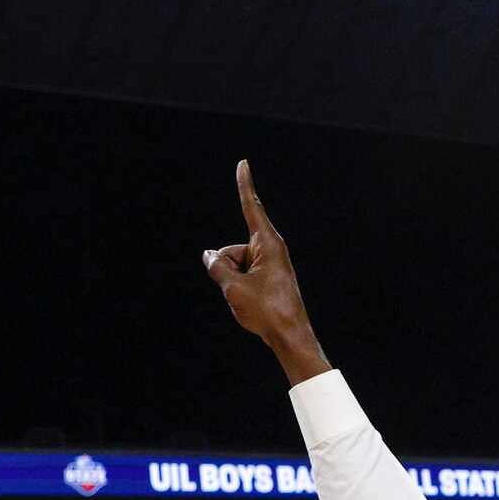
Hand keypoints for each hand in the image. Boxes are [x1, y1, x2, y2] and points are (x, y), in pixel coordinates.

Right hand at [202, 161, 329, 381]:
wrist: (290, 336)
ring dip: (232, 283)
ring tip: (251, 301)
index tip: (243, 164)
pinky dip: (240, 289)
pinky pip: (242, 276)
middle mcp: (270, 249)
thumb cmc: (267, 311)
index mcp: (268, 243)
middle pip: (231, 250)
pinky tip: (252, 305)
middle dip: (226, 268)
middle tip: (244, 291)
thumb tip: (208, 255)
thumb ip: (217, 267)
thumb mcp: (233, 287)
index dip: (244, 185)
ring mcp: (268, 265)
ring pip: (234, 266)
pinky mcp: (267, 278)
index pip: (251, 207)